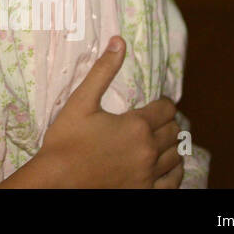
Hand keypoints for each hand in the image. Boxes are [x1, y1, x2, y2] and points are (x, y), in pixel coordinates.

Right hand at [36, 37, 183, 187]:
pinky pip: (173, 181)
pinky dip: (175, 171)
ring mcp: (149, 174)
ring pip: (176, 155)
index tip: (156, 103)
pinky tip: (168, 165)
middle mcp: (149, 150)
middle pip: (174, 131)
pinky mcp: (145, 191)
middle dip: (167, 122)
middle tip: (156, 119)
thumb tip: (119, 41)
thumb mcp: (81, 101)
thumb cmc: (65, 140)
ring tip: (161, 139)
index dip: (163, 103)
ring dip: (172, 145)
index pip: (167, 109)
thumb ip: (103, 71)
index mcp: (137, 126)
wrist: (57, 180)